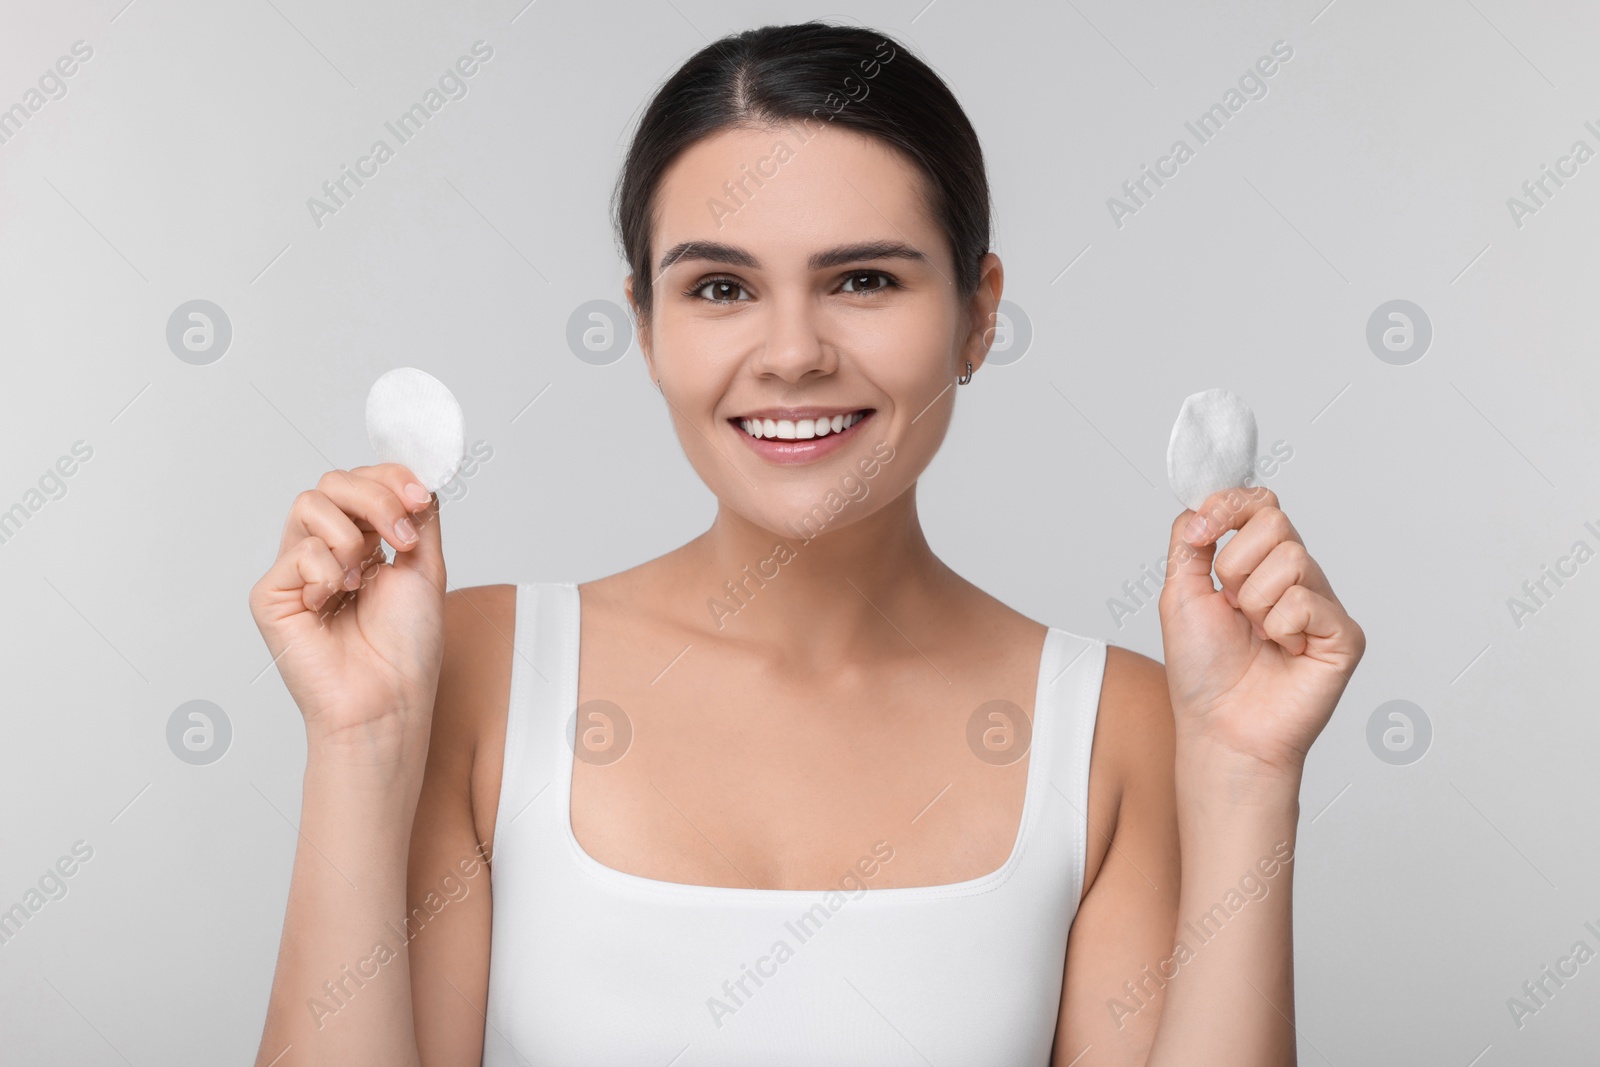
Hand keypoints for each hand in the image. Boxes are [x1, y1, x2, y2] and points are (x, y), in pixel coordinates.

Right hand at [248, 465, 447, 761]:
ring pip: (309, 503)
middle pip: (333, 482)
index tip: (418, 497)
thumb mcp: (426, 567)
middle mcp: (326, 551)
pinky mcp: (272, 595)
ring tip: (363, 577)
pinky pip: (298, 551)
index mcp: (363, 543)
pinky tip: (334, 603)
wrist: (389, 697)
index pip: (363, 482)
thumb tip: (416, 476)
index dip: (390, 478)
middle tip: (399, 537)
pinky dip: (328, 572)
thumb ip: (418, 517)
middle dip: (374, 498)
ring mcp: (296, 571)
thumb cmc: (408, 647)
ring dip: (350, 534)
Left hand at [1157, 486, 1365, 777]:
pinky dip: (1280, 628)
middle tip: (1232, 608)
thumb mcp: (1180, 592)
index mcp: (1259, 563)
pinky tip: (1282, 652)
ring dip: (1254, 602)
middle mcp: (1296, 577)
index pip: (1260, 503)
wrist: (1219, 727)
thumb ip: (1190, 541)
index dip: (1229, 506)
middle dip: (1235, 566)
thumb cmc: (1203, 670)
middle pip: (1274, 521)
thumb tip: (1202, 504)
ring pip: (1290, 558)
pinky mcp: (1343, 635)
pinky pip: (1307, 601)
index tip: (1202, 533)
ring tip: (1256, 636)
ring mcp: (1322, 604)